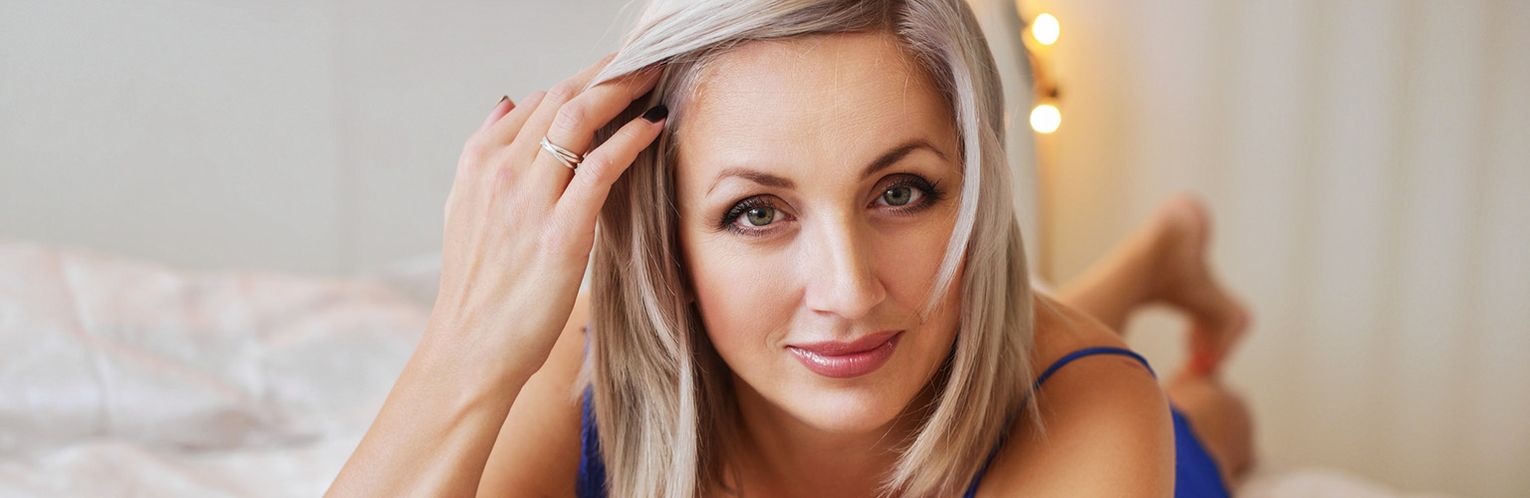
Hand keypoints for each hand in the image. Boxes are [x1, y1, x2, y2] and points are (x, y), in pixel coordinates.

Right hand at [427, 53, 663, 379]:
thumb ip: (486, 153)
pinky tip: (654, 123)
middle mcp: (501, 172)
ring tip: (654, 76)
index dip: (582, 81)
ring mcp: (530, 200)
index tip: (614, 72)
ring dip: (623, 90)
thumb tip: (509, 102)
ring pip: (581, 119)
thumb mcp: (463, 209)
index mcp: (478, 163)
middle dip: (608, 73)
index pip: (538, 101)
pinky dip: (631, 137)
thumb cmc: (477, 289)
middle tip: (644, 61)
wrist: (469, 350)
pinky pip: (602, 166)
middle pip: (562, 98)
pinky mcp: (561, 232)